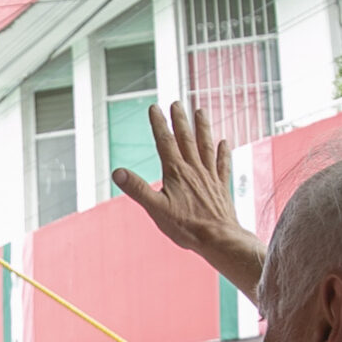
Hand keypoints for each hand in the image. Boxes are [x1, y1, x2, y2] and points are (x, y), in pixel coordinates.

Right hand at [111, 101, 262, 293]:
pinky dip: (222, 152)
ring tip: (200, 111)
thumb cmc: (186, 227)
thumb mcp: (156, 209)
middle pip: (186, 139)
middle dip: (180, 120)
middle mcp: (194, 169)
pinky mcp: (220, 186)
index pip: (165, 142)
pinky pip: (222, 164)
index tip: (154, 107)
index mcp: (176, 172)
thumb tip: (117, 172)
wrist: (218, 239)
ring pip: (205, 146)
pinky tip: (224, 142)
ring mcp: (209, 176)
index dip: (159, 124)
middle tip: (177, 103)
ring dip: (202, 128)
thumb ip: (137, 189)